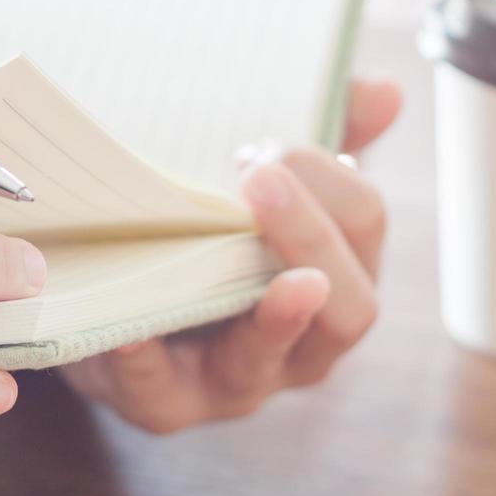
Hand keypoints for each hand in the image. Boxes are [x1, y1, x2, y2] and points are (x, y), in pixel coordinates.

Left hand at [60, 78, 400, 432]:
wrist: (110, 303)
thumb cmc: (208, 239)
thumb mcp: (265, 186)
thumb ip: (323, 140)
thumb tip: (385, 91)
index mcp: (335, 282)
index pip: (364, 228)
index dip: (329, 183)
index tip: (271, 144)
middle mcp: (301, 345)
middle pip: (348, 308)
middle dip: (311, 239)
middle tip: (263, 176)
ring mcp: (234, 383)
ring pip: (267, 360)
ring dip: (270, 316)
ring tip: (268, 277)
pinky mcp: (160, 404)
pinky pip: (157, 391)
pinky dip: (145, 360)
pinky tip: (132, 330)